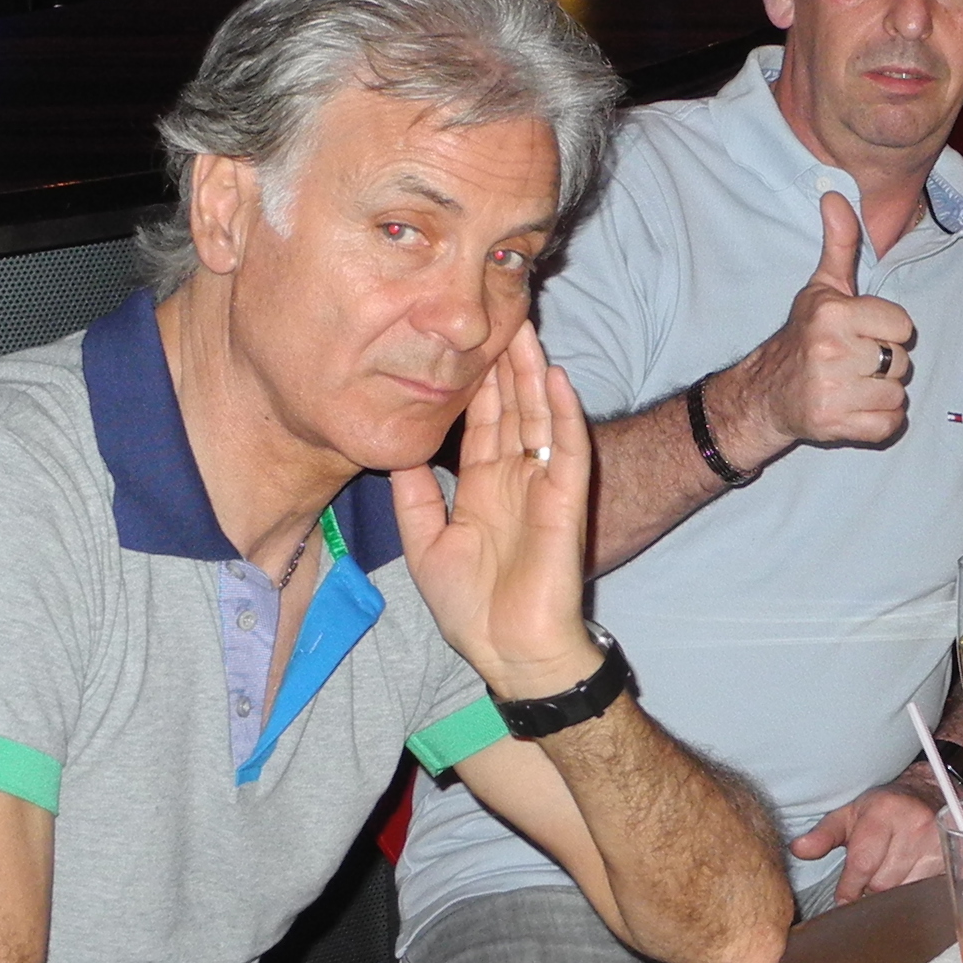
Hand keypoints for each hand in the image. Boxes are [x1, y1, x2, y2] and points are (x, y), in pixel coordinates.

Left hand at [394, 319, 599, 698]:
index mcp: (483, 488)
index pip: (480, 422)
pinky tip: (553, 379)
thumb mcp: (425, 543)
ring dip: (533, 372)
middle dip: (504, 361)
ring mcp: (542, 487)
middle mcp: (515, 480)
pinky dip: (560, 414)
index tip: (464, 341)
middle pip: (511, 408)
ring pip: (538, 417)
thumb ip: (415, 495)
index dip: (474, 382)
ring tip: (524, 327)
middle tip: (498, 311)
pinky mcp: (565, 502)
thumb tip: (397, 448)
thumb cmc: (473, 610)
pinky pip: (565, 450)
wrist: (510, 651)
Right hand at [720, 195, 914, 455]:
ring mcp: (832, 391)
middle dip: (884, 364)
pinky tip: (854, 408)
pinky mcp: (835, 425)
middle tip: (853, 363)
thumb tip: (836, 194)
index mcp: (834, 314)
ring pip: (897, 395)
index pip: (903, 326)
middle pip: (901, 362)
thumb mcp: (821, 289)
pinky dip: (878, 422)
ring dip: (881, 394)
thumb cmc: (802, 337)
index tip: (862, 334)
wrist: (764, 395)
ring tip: (852, 385)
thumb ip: (840, 244)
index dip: (888, 331)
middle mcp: (831, 351)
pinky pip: (888, 424)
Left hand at [793, 777, 950, 903]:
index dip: (850, 888)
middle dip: (870, 888)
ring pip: (905, 890)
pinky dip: (913, 892)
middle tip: (867, 880)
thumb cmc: (884, 808)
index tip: (844, 899)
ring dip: (892, 892)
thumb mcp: (850, 814)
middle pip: (884, 883)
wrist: (930, 794)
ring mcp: (937, 844)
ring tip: (887, 876)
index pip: (863, 864)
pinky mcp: (952, 859)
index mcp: (885, 812)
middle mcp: (915, 826)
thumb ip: (824, 834)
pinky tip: (907, 880)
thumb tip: (798, 849)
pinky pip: (926, 891)